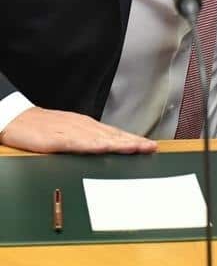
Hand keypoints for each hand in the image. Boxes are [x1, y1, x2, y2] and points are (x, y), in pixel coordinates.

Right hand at [0, 107, 156, 153]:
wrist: (16, 118)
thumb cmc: (42, 127)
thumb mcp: (69, 132)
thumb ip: (87, 140)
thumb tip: (106, 147)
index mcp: (87, 127)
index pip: (115, 135)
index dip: (133, 140)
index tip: (150, 146)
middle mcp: (83, 127)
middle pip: (113, 136)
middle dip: (134, 142)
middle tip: (152, 148)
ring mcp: (71, 132)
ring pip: (101, 138)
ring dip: (120, 143)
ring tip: (137, 147)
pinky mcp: (56, 139)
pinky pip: (77, 143)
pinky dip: (92, 145)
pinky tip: (104, 148)